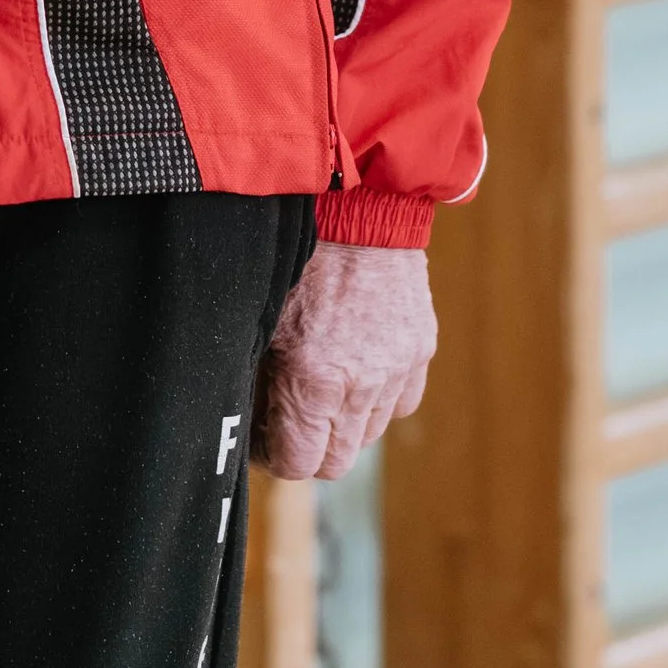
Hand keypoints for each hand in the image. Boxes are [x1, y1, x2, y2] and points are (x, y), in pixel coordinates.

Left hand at [254, 240, 437, 479]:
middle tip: (286, 417)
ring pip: (368, 435)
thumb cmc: (293, 252)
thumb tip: (247, 420)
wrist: (355, 203)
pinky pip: (399, 403)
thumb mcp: (258, 314)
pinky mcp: (420, 351)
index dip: (274, 456)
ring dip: (342, 423)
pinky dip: (378, 398)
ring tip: (319, 384)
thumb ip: (259, 377)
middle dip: (308, 446)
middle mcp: (361, 385)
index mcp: (313, 378)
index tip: (261, 436)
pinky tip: (355, 366)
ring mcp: (396, 370)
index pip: (299, 464)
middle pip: (336, 462)